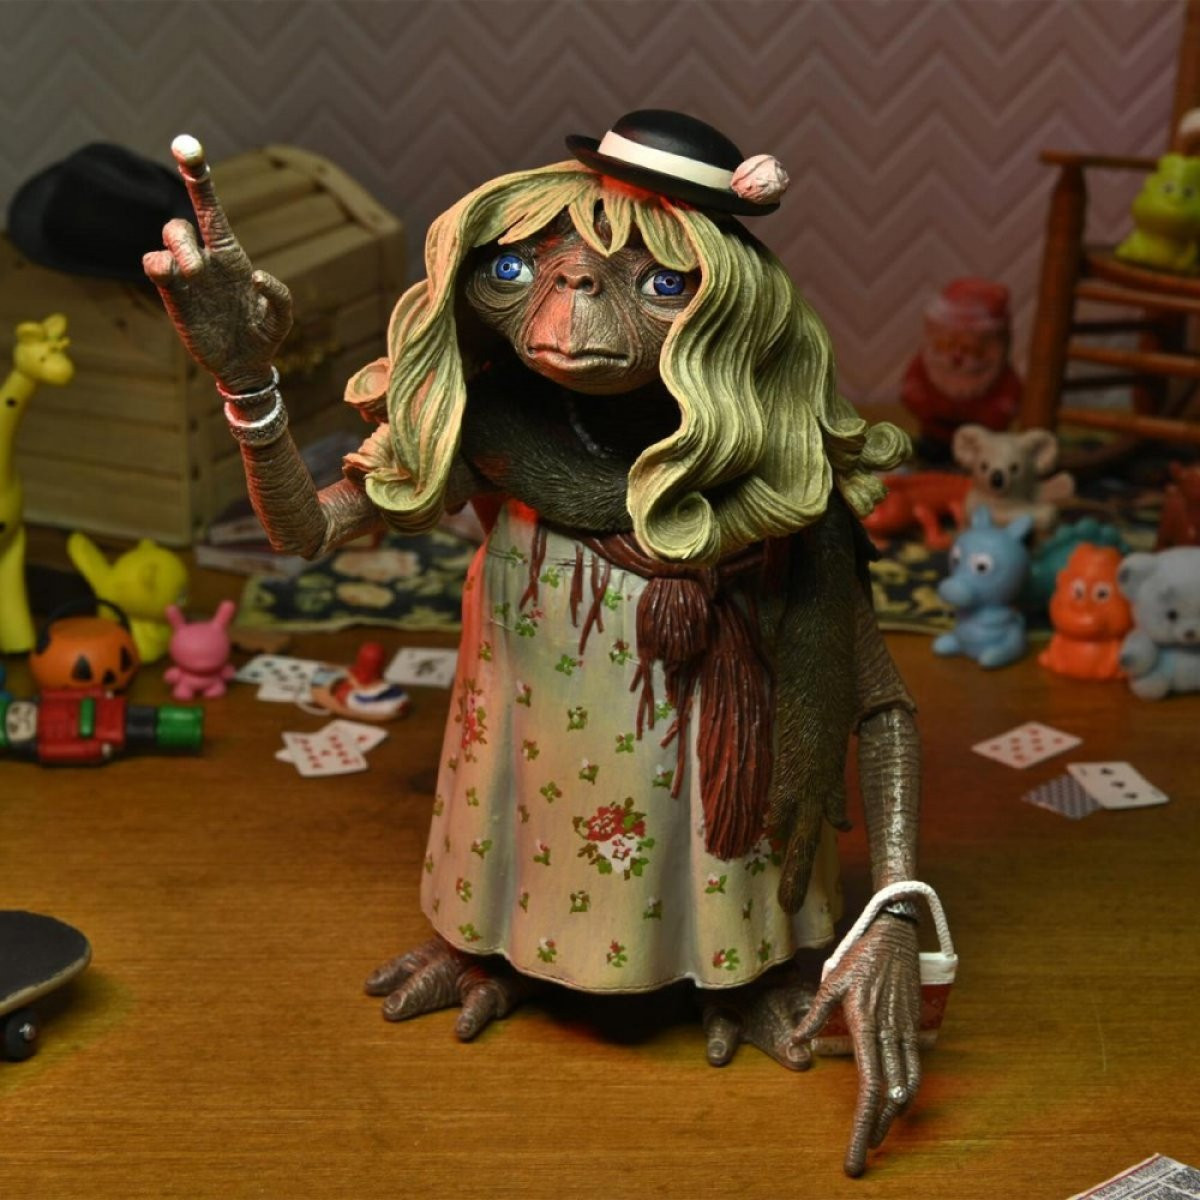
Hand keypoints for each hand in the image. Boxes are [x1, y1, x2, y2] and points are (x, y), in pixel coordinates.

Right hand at [143, 135, 292, 392]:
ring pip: (166, 241)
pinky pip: (155, 267)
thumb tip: (257, 277)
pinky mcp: (174, 297)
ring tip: (191, 274)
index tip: (185, 146)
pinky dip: (159, 266)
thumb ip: (279, 295)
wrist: (245, 367)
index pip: (210, 207)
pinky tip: (171, 277)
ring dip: (175, 250)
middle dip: (182, 235)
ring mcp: (185, 277)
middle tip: (197, 268)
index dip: (196, 176)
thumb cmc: (263, 335)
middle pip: (180, 225)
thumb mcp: (281, 317)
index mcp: (230, 253)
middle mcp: (204, 259)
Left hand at [792, 913, 921, 1176]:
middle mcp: (889, 1034)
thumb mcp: (831, 981)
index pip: (869, 1088)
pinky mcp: (914, 1026)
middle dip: (877, 1131)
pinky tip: (896, 1102)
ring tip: (877, 1133)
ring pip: (907, 1087)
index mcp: (866, 1026)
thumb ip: (815, 1014)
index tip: (858, 1152)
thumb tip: (796, 1043)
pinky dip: (907, 1091)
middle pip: (888, 1097)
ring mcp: (905, 1031)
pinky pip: (915, 1067)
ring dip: (893, 1116)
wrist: (895, 934)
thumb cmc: (860, 956)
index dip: (865, 1125)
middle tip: (862, 1156)